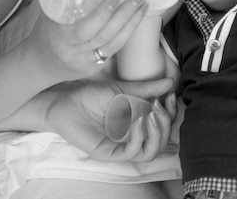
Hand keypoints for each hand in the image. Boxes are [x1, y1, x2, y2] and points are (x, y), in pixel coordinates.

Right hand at [20, 0, 148, 81]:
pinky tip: (136, 19)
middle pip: (105, 35)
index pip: (84, 29)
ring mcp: (86, 62)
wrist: (39, 64)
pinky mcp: (95, 68)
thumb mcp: (48, 12)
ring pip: (115, 45)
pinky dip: (127, 33)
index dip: (102, 14)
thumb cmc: (44, 32)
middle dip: (126, 14)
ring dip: (132, 23)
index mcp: (59, 38)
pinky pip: (114, 50)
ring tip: (144, 5)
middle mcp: (74, 52)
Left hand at [45, 77, 176, 161]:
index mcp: (136, 124)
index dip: (171, 115)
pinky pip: (130, 153)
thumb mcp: (123, 89)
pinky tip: (138, 121)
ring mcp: (119, 146)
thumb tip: (170, 82)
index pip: (162, 127)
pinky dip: (139, 138)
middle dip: (166, 124)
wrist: (64, 98)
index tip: (170, 96)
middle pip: (160, 143)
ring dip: (157, 134)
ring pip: (150, 153)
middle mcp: (130, 138)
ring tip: (152, 115)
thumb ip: (146, 89)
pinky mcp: (107, 152)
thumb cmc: (90, 95)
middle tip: (159, 106)